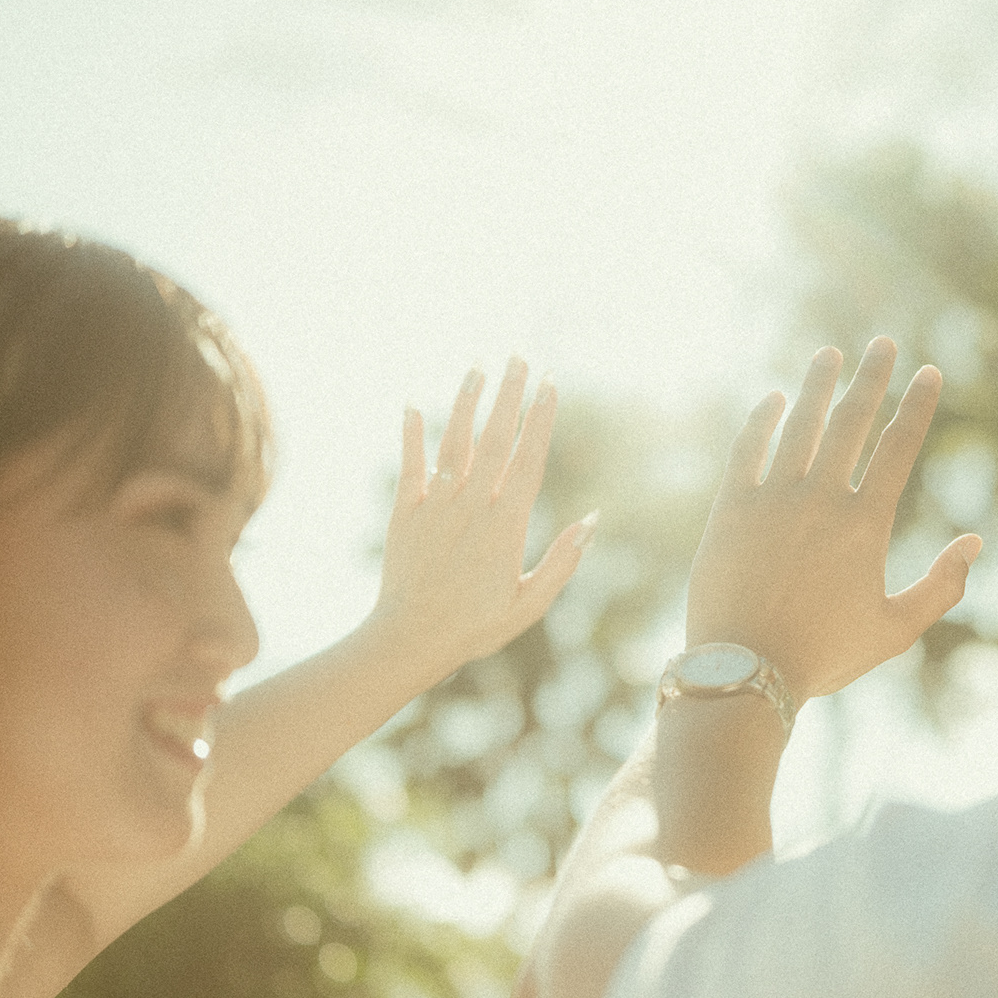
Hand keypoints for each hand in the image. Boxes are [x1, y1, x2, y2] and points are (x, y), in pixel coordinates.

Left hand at [364, 358, 593, 689]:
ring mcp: (436, 506)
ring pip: (454, 442)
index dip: (541, 419)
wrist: (410, 640)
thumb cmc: (476, 628)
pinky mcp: (404, 514)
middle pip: (494, 438)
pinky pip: (410, 466)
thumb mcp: (530, 603)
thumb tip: (593, 519)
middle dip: (509, 395)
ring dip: (466, 402)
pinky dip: (410, 434)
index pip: (529, 458)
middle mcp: (472, 505)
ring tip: (477, 368)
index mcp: (506, 524)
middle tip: (520, 357)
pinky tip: (411, 406)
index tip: (551, 385)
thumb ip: (563, 560)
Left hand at [686, 337, 981, 702]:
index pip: (899, 447)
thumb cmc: (824, 657)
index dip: (917, 405)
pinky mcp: (730, 509)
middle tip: (883, 343)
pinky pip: (746, 449)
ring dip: (816, 384)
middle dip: (871, 377)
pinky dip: (761, 420)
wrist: (745, 673)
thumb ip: (942, 586)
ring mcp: (771, 499)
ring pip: (798, 424)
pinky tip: (772, 400)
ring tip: (829, 354)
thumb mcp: (895, 630)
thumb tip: (975, 541)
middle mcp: (820, 499)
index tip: (929, 371)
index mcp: (865, 524)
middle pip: (851, 420)